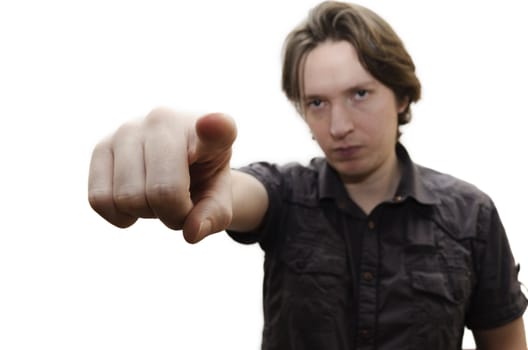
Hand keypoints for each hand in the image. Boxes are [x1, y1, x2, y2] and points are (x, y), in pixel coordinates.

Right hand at [88, 107, 236, 242]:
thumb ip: (214, 216)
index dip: (217, 128)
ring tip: (157, 196)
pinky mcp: (101, 145)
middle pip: (162, 192)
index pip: (218, 128)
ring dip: (145, 213)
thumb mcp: (219, 197)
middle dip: (173, 215)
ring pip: (127, 198)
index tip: (215, 123)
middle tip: (181, 204)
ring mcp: (129, 128)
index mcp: (211, 131)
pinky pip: (99, 199)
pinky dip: (118, 215)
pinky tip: (134, 202)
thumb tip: (190, 232)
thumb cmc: (202, 177)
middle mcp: (165, 119)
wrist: (176, 159)